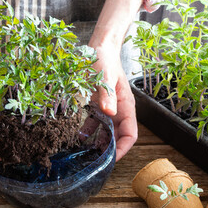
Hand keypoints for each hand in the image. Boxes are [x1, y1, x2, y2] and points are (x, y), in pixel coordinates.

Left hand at [89, 0, 142, 160]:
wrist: (99, 45)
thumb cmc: (104, 59)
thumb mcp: (105, 76)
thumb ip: (106, 94)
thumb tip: (109, 113)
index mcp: (125, 106)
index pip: (130, 134)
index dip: (121, 149)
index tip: (109, 160)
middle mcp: (118, 109)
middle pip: (117, 136)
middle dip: (108, 150)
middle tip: (93, 161)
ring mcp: (108, 107)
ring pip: (105, 132)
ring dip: (97, 143)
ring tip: (84, 153)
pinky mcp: (97, 104)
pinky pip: (94, 123)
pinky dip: (87, 131)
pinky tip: (78, 137)